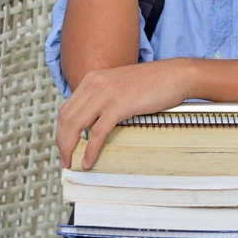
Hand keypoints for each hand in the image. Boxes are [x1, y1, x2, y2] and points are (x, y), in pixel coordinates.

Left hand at [56, 58, 190, 169]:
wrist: (176, 75)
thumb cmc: (153, 82)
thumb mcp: (120, 85)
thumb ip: (104, 97)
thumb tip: (92, 121)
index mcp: (93, 78)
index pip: (66, 108)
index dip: (61, 131)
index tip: (64, 146)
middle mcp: (95, 83)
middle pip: (66, 118)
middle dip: (61, 142)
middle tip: (66, 159)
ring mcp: (106, 93)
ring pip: (75, 125)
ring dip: (70, 148)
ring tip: (72, 163)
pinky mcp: (118, 105)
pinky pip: (96, 133)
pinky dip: (90, 150)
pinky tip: (88, 161)